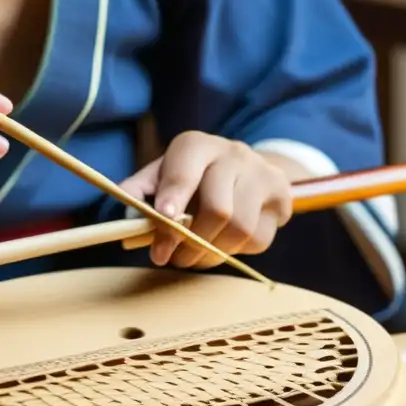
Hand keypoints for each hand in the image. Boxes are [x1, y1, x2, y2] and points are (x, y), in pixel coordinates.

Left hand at [119, 131, 293, 268]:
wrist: (242, 167)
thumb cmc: (191, 177)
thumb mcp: (161, 176)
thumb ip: (140, 193)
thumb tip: (125, 216)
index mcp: (195, 146)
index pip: (185, 171)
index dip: (173, 197)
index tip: (163, 221)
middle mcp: (232, 154)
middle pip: (218, 209)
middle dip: (191, 242)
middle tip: (173, 259)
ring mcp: (261, 174)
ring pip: (241, 229)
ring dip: (212, 253)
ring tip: (194, 257)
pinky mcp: (281, 196)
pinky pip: (259, 239)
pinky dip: (236, 251)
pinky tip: (223, 244)